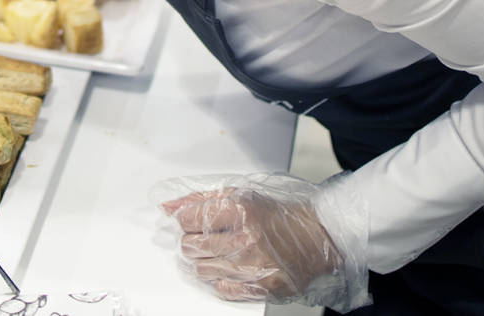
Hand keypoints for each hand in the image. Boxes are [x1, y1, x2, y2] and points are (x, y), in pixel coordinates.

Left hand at [155, 173, 368, 309]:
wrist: (317, 238)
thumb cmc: (279, 215)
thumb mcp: (240, 195)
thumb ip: (200, 199)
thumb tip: (167, 207)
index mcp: (241, 210)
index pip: (189, 219)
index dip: (184, 221)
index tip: (190, 222)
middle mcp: (246, 238)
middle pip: (191, 246)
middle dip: (192, 241)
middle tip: (205, 237)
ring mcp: (253, 266)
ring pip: (202, 269)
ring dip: (204, 261)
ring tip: (220, 251)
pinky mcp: (260, 287)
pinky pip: (221, 289)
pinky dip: (220, 279)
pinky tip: (229, 267)